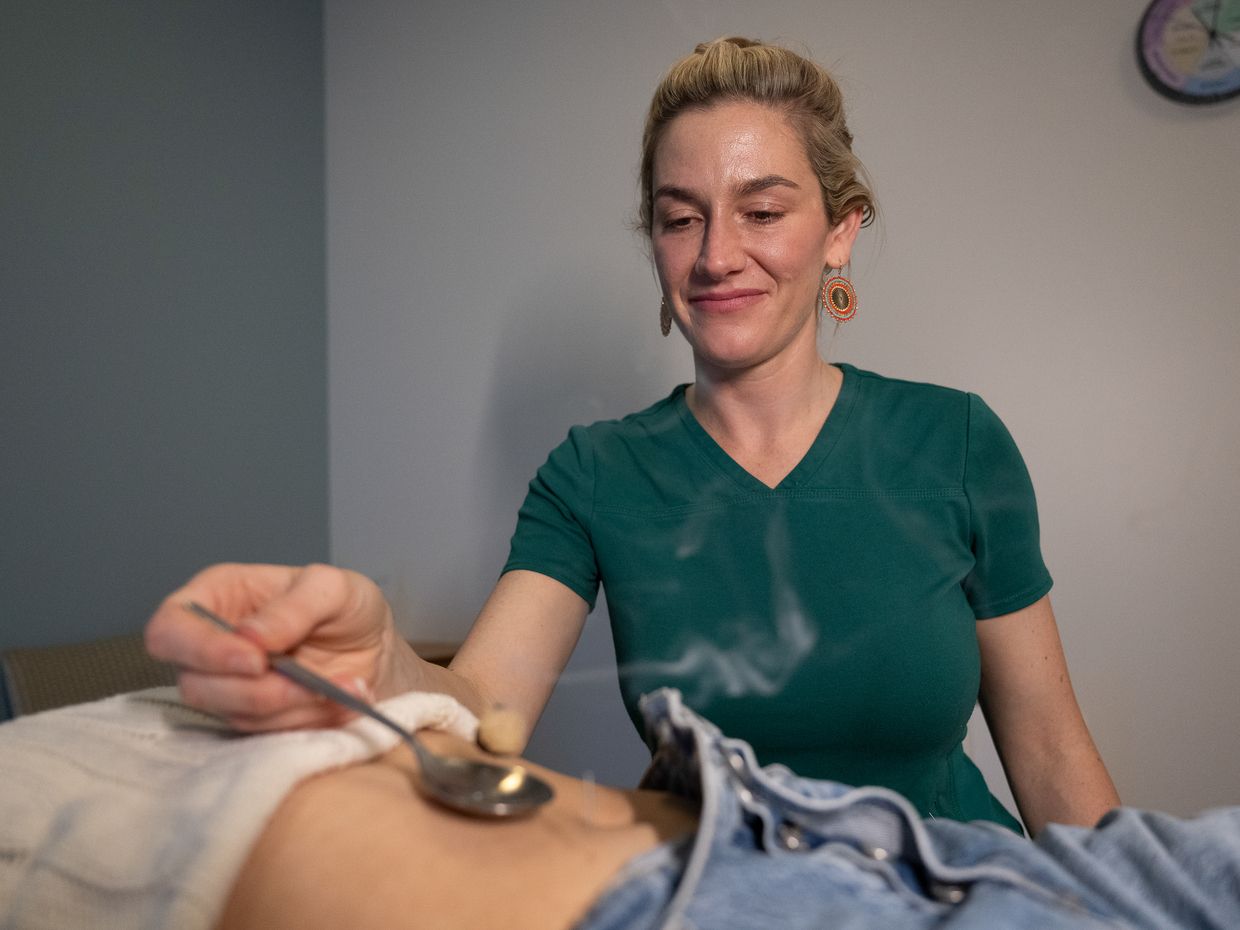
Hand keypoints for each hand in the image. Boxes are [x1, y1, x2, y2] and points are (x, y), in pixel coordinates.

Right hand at [145, 563, 397, 731]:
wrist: (376, 646)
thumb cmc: (345, 605)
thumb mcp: (332, 587)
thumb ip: (294, 607)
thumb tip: (250, 637)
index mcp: (215, 598)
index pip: (168, 630)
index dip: (200, 651)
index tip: (254, 661)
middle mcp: (212, 647)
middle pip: (196, 686)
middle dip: (256, 690)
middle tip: (308, 680)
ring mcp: (231, 688)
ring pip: (235, 715)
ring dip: (291, 706)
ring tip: (341, 684)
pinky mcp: (257, 720)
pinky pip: (270, 735)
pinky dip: (310, 721)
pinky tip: (343, 699)